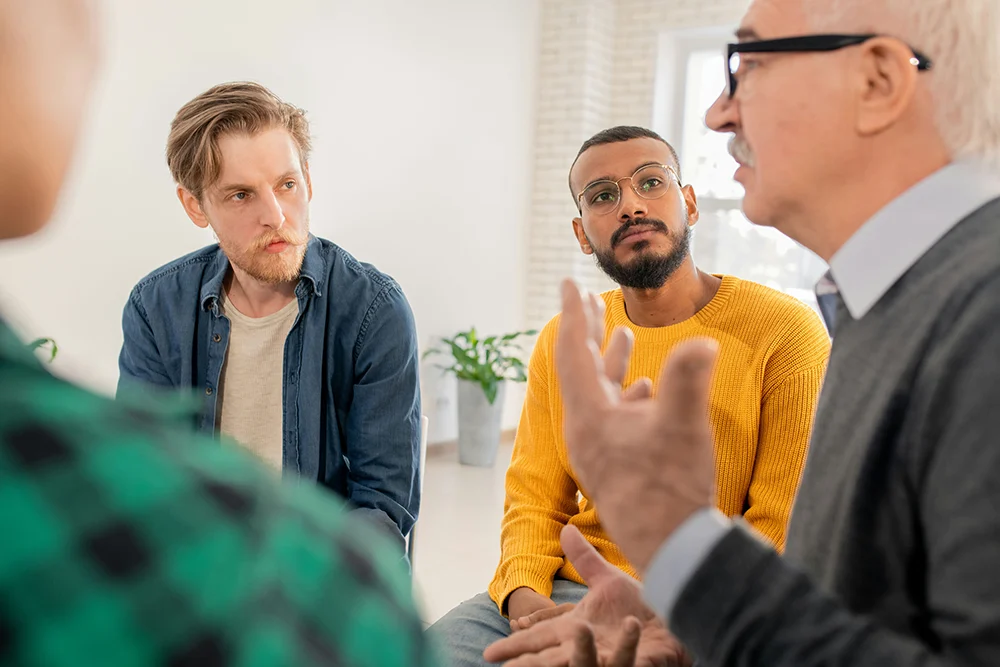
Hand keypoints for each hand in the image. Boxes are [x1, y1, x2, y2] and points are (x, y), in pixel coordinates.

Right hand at [484, 525, 690, 665]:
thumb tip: (564, 529)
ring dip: (582, 652)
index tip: (493, 650)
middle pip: (553, 660)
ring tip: (578, 632)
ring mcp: (613, 660)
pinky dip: (630, 646)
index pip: (541, 636)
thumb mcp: (608, 581)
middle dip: (530, 665)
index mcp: (578, 629)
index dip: (518, 642)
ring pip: (588, 663)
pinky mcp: (638, 664)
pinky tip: (632, 627)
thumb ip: (585, 559)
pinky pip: (632, 660)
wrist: (677, 622)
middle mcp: (590, 648)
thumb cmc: (640, 608)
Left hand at [554, 280, 718, 571]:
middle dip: (588, 332)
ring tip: (619, 333)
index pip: (574, 353)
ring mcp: (599, 449)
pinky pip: (614, 417)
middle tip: (588, 300)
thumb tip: (703, 343)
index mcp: (589, 416)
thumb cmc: (671, 491)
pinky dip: (627, 394)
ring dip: (610, 361)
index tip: (569, 283)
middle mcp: (586, 431)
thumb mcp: (682, 427)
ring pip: (599, 393)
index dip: (575, 314)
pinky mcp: (616, 465)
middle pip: (581, 369)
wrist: (672, 551)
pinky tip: (644, 389)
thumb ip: (688, 379)